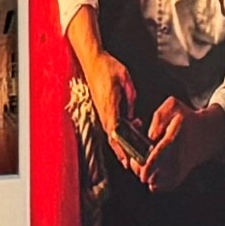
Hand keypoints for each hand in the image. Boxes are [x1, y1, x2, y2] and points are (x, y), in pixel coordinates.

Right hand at [87, 51, 152, 178]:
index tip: (128, 157)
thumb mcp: (125, 79)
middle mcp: (103, 111)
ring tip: (129, 157)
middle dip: (121, 152)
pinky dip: (117, 135)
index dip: (122, 146)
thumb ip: (130, 98)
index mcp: (109, 105)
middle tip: (130, 164)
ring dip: (119, 146)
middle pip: (112, 137)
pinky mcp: (102, 109)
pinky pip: (110, 125)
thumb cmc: (108, 67)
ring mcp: (101, 111)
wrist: (92, 61)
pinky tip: (125, 140)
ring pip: (110, 133)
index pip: (115, 131)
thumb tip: (132, 114)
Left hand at [148, 100, 224, 186]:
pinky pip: (169, 185)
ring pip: (163, 181)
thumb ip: (159, 116)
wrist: (207, 132)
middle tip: (134, 164)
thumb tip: (150, 135)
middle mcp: (179, 154)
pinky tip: (152, 180)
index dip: (150, 164)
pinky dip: (158, 186)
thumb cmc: (187, 118)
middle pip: (159, 171)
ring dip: (148, 178)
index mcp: (175, 136)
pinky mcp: (183, 173)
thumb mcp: (173, 106)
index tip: (142, 172)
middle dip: (142, 171)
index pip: (162, 153)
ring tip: (142, 169)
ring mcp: (182, 165)